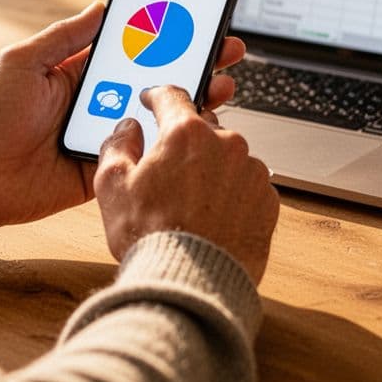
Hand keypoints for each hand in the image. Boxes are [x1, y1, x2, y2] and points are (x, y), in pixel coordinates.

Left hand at [0, 3, 246, 230]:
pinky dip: (173, 142)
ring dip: (194, 99)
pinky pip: (147, 155)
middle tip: (227, 48)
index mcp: (82, 72)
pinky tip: (196, 127)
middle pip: (157, 78)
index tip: (196, 15)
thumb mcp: (22, 61)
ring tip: (222, 83)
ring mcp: (108, 134)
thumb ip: (65, 37)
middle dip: (195, 61)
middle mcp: (101, 101)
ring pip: (160, 115)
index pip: (134, 46)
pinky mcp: (109, 168)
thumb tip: (103, 7)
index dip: (165, 32)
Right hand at [94, 86, 279, 283]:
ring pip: (227, 158)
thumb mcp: (113, 187)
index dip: (158, 96)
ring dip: (211, 170)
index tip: (153, 101)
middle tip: (168, 173)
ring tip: (191, 205)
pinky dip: (232, 195)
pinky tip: (213, 217)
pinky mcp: (268, 199)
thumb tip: (126, 129)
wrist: (194, 284)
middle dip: (185, 144)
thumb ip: (117, 146)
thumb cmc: (152, 236)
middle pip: (202, 129)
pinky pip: (246, 186)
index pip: (172, 96)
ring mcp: (251, 171)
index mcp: (186, 133)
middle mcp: (226, 143)